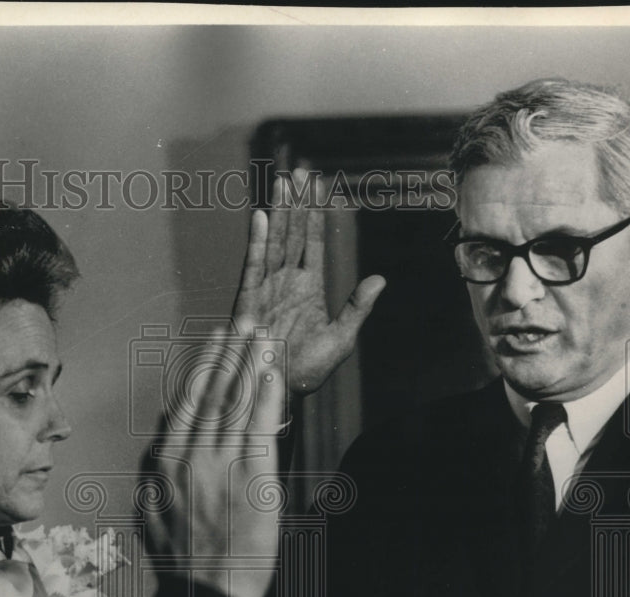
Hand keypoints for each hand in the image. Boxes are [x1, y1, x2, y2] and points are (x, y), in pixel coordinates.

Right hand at [142, 328, 285, 596]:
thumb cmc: (182, 561)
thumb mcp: (150, 514)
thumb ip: (154, 472)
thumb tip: (160, 438)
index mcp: (167, 462)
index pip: (189, 401)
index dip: (205, 365)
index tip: (215, 340)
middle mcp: (192, 456)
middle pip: (213, 393)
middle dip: (230, 353)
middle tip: (242, 321)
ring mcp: (222, 466)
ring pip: (235, 403)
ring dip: (249, 364)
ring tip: (260, 336)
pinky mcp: (253, 480)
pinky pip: (259, 428)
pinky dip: (265, 397)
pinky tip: (271, 372)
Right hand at [232, 168, 385, 393]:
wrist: (276, 391)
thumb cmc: (307, 371)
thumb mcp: (341, 339)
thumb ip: (357, 307)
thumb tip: (380, 279)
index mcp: (309, 288)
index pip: (314, 242)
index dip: (317, 214)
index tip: (320, 186)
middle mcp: (287, 281)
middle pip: (293, 233)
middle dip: (298, 202)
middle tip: (301, 171)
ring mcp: (267, 287)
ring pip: (275, 240)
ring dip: (279, 211)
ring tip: (284, 182)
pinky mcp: (249, 298)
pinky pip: (253, 264)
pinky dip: (257, 240)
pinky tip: (262, 216)